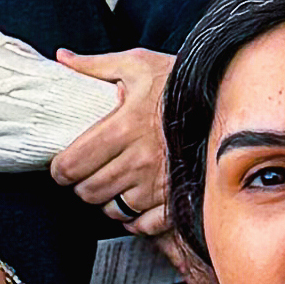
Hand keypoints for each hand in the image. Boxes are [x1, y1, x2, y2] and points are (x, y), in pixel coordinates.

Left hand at [50, 48, 173, 234]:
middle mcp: (139, 160)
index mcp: (123, 127)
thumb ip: (95, 66)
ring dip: (105, 200)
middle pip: (89, 190)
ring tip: (109, 184)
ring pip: (113, 210)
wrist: (224, 97)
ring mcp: (159, 183)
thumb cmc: (178, 80)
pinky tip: (132, 200)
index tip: (60, 166)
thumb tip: (63, 58)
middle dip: (80, 184)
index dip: (60, 169)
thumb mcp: (136, 64)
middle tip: (83, 174)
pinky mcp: (176, 198)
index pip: (74, 164)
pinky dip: (133, 219)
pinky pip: (143, 224)